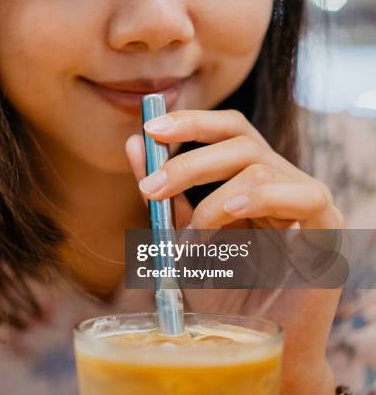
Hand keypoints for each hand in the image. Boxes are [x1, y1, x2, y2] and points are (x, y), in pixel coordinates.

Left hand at [125, 109, 343, 393]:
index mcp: (249, 178)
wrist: (250, 343)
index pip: (228, 131)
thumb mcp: (181, 236)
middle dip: (187, 163)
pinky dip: (258, 199)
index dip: (192, 121)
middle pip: (239, 141)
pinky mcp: (330, 229)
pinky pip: (304, 195)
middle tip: (150, 189)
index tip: (150, 128)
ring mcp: (307, 201)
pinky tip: (230, 216)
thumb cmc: (219, 292)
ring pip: (260, 167)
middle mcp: (280, 181)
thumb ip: (165, 193)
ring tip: (191, 245)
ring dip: (211, 204)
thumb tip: (136, 142)